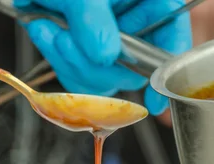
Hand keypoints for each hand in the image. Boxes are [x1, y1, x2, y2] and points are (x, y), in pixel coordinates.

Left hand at [13, 0, 192, 115]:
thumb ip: (93, 18)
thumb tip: (104, 57)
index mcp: (151, 3)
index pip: (171, 41)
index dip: (166, 74)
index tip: (154, 103)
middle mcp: (135, 25)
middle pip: (127, 70)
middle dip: (89, 64)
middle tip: (63, 37)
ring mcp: (109, 40)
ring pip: (99, 78)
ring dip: (66, 59)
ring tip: (46, 26)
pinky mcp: (84, 49)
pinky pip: (77, 73)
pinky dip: (56, 57)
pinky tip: (43, 30)